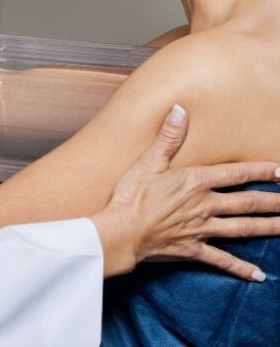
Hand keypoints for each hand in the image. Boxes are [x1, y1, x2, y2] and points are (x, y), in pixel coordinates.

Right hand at [90, 105, 279, 280]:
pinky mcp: (194, 249)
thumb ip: (167, 137)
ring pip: (243, 228)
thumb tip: (180, 110)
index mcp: (196, 182)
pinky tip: (259, 275)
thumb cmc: (130, 196)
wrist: (121, 232)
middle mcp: (205, 205)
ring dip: (268, 227)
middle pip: (247, 202)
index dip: (261, 171)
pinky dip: (241, 268)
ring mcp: (202, 229)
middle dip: (273, 201)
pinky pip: (222, 260)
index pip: (236, 174)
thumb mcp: (147, 161)